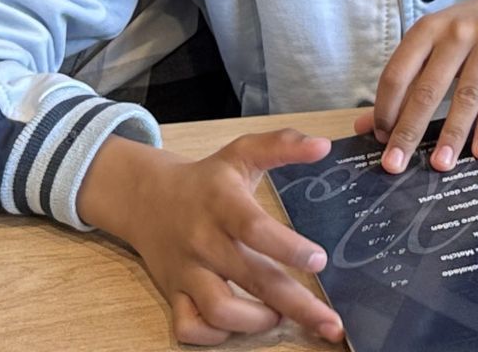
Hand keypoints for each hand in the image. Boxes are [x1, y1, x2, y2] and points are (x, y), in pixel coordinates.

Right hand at [77, 129, 341, 345]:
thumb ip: (282, 145)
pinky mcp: (173, 293)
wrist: (147, 198)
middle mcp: (203, 239)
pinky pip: (188, 327)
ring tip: (280, 315)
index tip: (320, 260)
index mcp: (222, 202)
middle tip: (329, 322)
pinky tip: (239, 328)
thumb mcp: (242, 152)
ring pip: (218, 310)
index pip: (254, 228)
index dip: (287, 247)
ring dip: (256, 322)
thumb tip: (324, 146)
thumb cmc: (208, 179)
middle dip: (295, 304)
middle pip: (250, 278)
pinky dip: (213, 337)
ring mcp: (186, 270)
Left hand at [358, 0, 477, 173]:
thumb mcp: (430, 50)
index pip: (398, 72)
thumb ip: (403, 85)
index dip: (386, 108)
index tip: (381, 139)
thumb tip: (365, 127)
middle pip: (428, 88)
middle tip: (396, 164)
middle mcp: (455, 32)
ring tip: (440, 164)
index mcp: (426, 29)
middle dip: (410, 130)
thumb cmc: (461, 37)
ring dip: (452, 134)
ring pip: (466, 95)